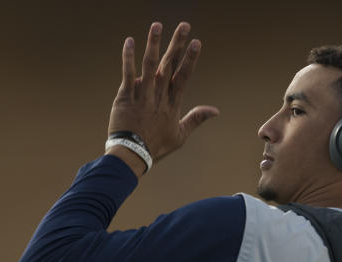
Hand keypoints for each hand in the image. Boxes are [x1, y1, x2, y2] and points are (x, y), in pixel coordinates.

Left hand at [107, 22, 219, 167]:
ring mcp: (142, 95)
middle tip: (184, 26)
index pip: (183, 76)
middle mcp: (159, 96)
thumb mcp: (181, 135)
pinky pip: (127, 73)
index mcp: (172, 104)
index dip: (190, 59)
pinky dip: (128, 57)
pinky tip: (129, 41)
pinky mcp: (125, 97)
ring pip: (149, 65)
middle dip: (177, 45)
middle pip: (169, 65)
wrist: (132, 155)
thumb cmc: (156, 146)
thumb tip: (216, 110)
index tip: (197, 42)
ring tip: (157, 26)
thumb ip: (197, 119)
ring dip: (153, 44)